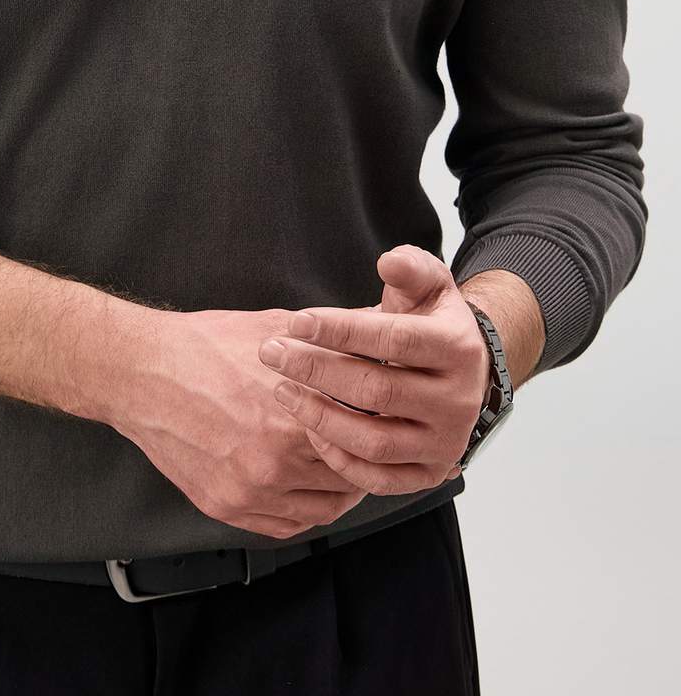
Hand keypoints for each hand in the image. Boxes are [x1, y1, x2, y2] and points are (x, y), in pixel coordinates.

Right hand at [112, 305, 369, 540]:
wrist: (144, 371)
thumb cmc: (208, 344)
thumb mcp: (275, 328)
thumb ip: (331, 337)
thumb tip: (380, 326)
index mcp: (296, 417)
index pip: (365, 438)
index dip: (381, 428)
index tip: (387, 418)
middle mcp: (277, 463)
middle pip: (349, 478)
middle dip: (365, 461)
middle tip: (373, 446)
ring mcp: (250, 490)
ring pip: (323, 510)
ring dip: (340, 492)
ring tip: (344, 470)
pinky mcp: (227, 507)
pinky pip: (286, 526)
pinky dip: (305, 512)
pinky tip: (309, 490)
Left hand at [257, 246, 488, 495]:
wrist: (468, 374)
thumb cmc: (433, 323)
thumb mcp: (430, 285)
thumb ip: (411, 268)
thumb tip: (389, 260)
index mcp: (458, 349)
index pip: (395, 340)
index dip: (342, 331)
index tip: (295, 322)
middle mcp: (458, 402)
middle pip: (378, 392)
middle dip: (317, 371)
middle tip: (271, 353)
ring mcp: (445, 444)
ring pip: (375, 442)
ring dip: (320, 417)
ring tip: (281, 390)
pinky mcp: (430, 474)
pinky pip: (379, 479)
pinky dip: (339, 459)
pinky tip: (308, 427)